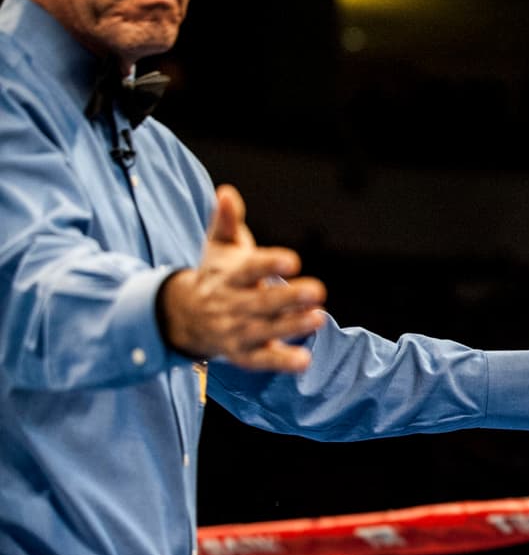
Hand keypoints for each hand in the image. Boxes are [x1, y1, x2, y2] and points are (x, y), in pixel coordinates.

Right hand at [159, 184, 326, 370]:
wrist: (184, 316)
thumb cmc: (215, 274)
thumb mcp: (219, 246)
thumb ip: (226, 221)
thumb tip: (226, 192)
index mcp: (228, 277)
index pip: (249, 270)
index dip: (269, 265)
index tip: (293, 260)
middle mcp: (230, 305)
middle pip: (260, 302)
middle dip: (288, 298)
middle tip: (318, 291)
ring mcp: (235, 332)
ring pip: (264, 330)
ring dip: (291, 327)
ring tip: (319, 319)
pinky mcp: (242, 354)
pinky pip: (262, 360)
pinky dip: (281, 362)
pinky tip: (305, 361)